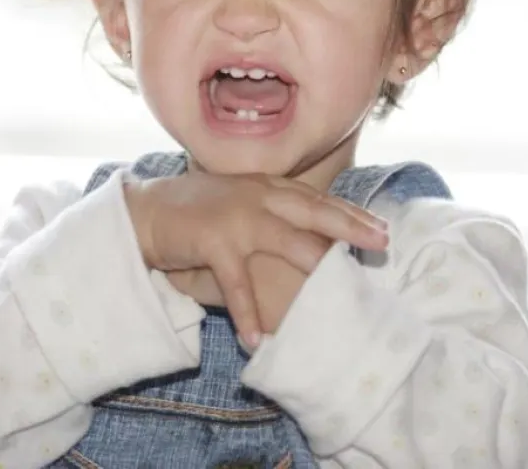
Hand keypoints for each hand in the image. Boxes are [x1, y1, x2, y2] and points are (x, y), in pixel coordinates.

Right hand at [125, 173, 386, 345]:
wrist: (144, 213)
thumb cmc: (196, 213)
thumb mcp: (241, 203)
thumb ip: (273, 213)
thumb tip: (313, 240)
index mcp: (266, 187)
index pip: (317, 200)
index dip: (350, 213)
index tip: (379, 225)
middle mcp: (257, 197)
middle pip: (314, 211)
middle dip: (351, 226)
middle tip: (382, 241)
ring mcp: (236, 217)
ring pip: (286, 240)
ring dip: (315, 265)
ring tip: (339, 286)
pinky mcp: (212, 240)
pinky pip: (237, 283)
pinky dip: (247, 314)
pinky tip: (258, 340)